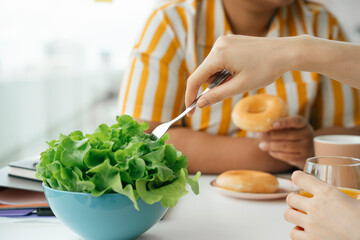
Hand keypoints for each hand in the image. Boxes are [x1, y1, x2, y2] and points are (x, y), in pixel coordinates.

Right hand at [185, 35, 299, 114]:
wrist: (287, 52)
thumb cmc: (266, 69)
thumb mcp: (240, 86)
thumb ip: (217, 95)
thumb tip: (199, 104)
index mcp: (219, 55)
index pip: (195, 79)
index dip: (191, 96)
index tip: (190, 111)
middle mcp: (218, 45)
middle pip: (204, 73)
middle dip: (212, 85)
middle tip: (231, 89)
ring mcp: (225, 41)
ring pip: (212, 67)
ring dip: (220, 78)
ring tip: (240, 78)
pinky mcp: (231, 41)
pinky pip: (220, 59)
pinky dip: (225, 69)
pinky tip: (241, 70)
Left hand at [258, 116, 313, 168]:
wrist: (306, 150)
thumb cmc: (292, 135)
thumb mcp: (290, 127)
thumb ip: (279, 125)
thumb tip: (263, 126)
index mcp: (303, 124)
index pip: (295, 121)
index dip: (284, 122)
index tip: (273, 124)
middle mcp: (307, 134)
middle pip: (288, 134)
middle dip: (272, 135)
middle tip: (260, 135)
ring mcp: (306, 147)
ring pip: (286, 146)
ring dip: (271, 146)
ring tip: (261, 145)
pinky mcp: (303, 158)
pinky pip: (287, 156)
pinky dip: (276, 154)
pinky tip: (270, 151)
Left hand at [284, 171, 359, 239]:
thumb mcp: (356, 200)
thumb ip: (344, 195)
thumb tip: (346, 195)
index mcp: (327, 193)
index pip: (300, 178)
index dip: (297, 177)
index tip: (297, 179)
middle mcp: (316, 207)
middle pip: (290, 198)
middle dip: (294, 199)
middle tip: (300, 202)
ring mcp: (311, 225)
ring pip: (288, 215)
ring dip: (293, 214)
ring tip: (300, 216)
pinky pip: (293, 234)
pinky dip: (297, 232)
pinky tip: (305, 231)